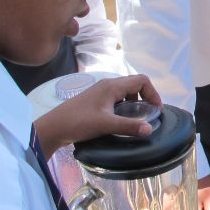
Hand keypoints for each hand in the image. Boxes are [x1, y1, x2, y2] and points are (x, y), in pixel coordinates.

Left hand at [33, 74, 160, 157]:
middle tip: (149, 114)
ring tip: (137, 118)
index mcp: (112, 86)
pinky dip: (124, 105)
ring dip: (135, 102)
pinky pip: (116, 97)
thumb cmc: (79, 122)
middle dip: (145, 97)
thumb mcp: (106, 124)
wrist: (53, 127)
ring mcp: (100, 91)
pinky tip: (121, 119)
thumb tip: (150, 129)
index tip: (156, 109)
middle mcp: (108, 85)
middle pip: (134, 84)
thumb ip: (129, 126)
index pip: (141, 80)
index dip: (153, 93)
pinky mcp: (95, 100)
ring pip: (125, 91)